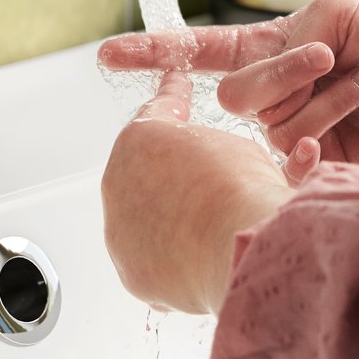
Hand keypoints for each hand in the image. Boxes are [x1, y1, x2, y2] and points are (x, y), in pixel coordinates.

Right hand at [99, 0, 358, 178]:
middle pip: (237, 95)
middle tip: (330, 55)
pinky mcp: (317, 163)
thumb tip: (252, 93)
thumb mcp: (330, 16)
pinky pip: (297, 152)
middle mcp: (272, 93)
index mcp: (267, 49)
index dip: (151, 53)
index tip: (107, 54)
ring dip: (325, 96)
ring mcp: (291, 130)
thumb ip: (282, 51)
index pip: (197, 52)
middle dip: (286, 72)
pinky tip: (352, 116)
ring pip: (272, 122)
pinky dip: (325, 130)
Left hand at [101, 70, 291, 314]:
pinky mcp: (133, 273)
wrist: (240, 247)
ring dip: (168, 214)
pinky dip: (171, 256)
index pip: (158, 110)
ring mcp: (121, 233)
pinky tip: (198, 252)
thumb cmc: (239, 190)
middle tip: (193, 161)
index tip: (177, 85)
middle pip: (143, 168)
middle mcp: (118, 183)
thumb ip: (207, 148)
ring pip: (143, 217)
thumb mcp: (232, 147)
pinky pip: (152, 259)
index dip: (174, 97)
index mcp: (139, 139)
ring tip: (204, 216)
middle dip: (166, 164)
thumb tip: (209, 163)